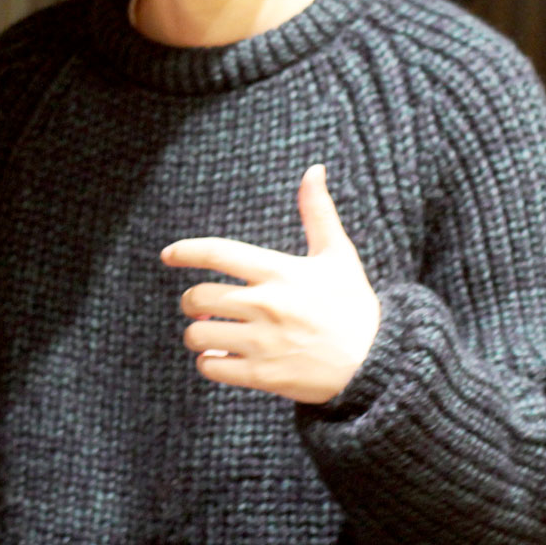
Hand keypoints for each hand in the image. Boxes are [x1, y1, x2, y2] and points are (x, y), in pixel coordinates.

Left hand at [161, 164, 381, 405]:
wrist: (378, 364)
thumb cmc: (354, 306)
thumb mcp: (338, 255)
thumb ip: (318, 212)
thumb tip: (314, 169)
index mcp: (279, 272)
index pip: (217, 253)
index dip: (184, 251)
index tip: (167, 255)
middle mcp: (266, 305)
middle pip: (197, 297)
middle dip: (190, 301)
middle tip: (200, 305)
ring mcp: (263, 342)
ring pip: (198, 335)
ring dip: (197, 334)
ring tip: (210, 333)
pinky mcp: (264, 376)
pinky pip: (212, 367)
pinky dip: (210, 363)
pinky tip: (223, 357)